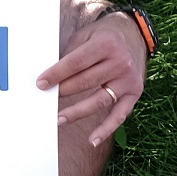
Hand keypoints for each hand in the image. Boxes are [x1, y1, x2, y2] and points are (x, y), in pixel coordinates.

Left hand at [37, 5, 147, 147]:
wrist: (135, 35)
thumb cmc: (104, 37)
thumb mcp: (86, 36)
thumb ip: (70, 54)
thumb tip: (49, 76)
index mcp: (106, 44)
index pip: (76, 62)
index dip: (57, 74)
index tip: (41, 84)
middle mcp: (120, 62)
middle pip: (86, 82)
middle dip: (63, 91)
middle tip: (46, 100)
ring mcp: (128, 80)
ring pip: (99, 101)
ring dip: (77, 112)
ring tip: (59, 119)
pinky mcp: (134, 93)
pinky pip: (119, 115)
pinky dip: (106, 129)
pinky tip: (93, 140)